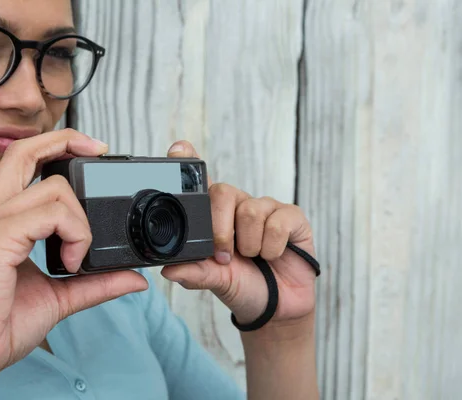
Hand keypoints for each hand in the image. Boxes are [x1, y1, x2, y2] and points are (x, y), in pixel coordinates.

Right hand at [0, 129, 148, 383]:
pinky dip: (74, 233)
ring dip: (80, 220)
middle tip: (101, 151)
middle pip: (26, 151)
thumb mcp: (60, 296)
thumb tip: (134, 278)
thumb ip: (96, 282)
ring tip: (76, 256)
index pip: (23, 160)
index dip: (56, 145)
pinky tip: (70, 261)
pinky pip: (49, 213)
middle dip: (68, 141)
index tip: (92, 150)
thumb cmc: (0, 323)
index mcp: (1, 218)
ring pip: (53, 188)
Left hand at [162, 141, 316, 329]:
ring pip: (250, 211)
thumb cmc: (242, 286)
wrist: (276, 307)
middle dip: (221, 230)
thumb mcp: (215, 281)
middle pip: (222, 192)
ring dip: (250, 245)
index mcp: (215, 216)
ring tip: (254, 257)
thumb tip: (168, 270)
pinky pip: (277, 222)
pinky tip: (274, 255)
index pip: (201, 181)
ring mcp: (266, 208)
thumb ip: (194, 272)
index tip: (179, 148)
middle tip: (225, 256)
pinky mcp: (292, 216)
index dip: (190, 162)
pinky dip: (272, 247)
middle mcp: (239, 205)